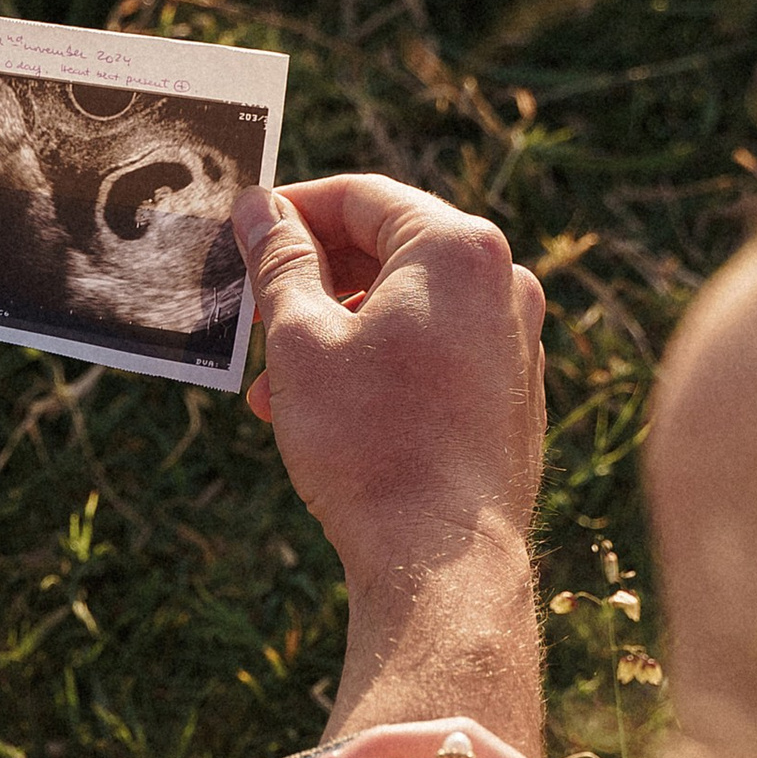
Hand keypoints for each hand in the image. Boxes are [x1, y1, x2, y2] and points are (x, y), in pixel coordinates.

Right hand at [233, 178, 548, 751]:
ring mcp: (515, 340)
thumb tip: (259, 210)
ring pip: (406, 308)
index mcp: (456, 247)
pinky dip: (377, 364)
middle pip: (388, 249)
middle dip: (311, 281)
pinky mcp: (511, 394)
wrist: (443, 561)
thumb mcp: (300, 340)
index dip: (290, 211)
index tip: (242, 237)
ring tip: (275, 387)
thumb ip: (278, 262)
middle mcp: (502, 281)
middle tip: (252, 317)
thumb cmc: (370, 443)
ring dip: (335, 331)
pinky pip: (434, 352)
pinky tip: (326, 413)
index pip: (360, 196)